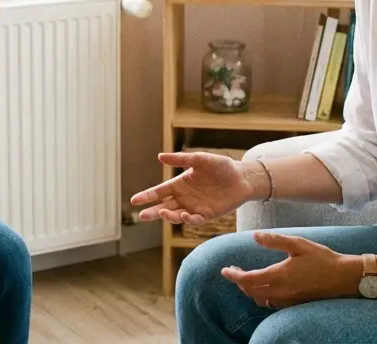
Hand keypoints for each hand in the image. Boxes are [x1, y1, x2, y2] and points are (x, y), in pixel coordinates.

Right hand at [129, 151, 260, 225]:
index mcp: (180, 184)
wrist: (241, 177)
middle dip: (153, 211)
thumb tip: (160, 156)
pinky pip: (193, 220)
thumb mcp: (200, 159)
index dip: (147, 196)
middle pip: (164, 206)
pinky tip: (184, 215)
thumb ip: (181, 159)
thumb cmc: (220, 166)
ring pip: (176, 215)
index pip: (160, 191)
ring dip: (169, 216)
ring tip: (163, 212)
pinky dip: (187, 219)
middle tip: (142, 215)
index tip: (134, 200)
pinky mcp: (206, 215)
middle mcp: (184, 197)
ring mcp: (194, 207)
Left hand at [221, 232, 359, 308]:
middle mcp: (280, 291)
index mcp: (279, 275)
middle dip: (239, 282)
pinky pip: (271, 303)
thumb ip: (275, 240)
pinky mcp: (294, 304)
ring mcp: (287, 300)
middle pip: (251, 291)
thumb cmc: (322, 259)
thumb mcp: (298, 244)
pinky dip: (262, 296)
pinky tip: (265, 287)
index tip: (225, 270)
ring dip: (250, 290)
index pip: (248, 279)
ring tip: (246, 278)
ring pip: (260, 299)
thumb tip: (255, 236)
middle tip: (234, 271)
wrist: (343, 278)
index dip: (233, 275)